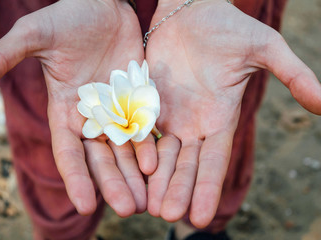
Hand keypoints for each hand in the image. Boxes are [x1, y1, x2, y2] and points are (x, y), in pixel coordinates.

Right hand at [0, 0, 155, 216]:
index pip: (69, 152)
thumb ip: (5, 57)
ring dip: (135, 175)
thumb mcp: (35, 35)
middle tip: (128, 209)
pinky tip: (157, 165)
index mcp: (66, 111)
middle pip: (102, 158)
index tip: (86, 206)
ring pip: (126, 150)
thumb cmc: (69, 17)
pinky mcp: (139, 100)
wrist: (105, 4)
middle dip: (113, 183)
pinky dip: (150, 146)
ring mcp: (118, 110)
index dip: (76, 178)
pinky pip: (145, 128)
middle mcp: (92, 116)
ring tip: (146, 200)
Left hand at [146, 0, 320, 226]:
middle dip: (178, 190)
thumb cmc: (228, 26)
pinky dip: (136, 152)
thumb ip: (292, 74)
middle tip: (168, 216)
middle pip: (186, 164)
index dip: (208, 187)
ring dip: (157, 180)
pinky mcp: (148, 103)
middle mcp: (194, 123)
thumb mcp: (265, 48)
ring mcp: (170, 115)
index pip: (214, 160)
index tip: (201, 217)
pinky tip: (131, 172)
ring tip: (148, 206)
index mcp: (220, 118)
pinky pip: (141, 131)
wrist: (189, 11)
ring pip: (162, 155)